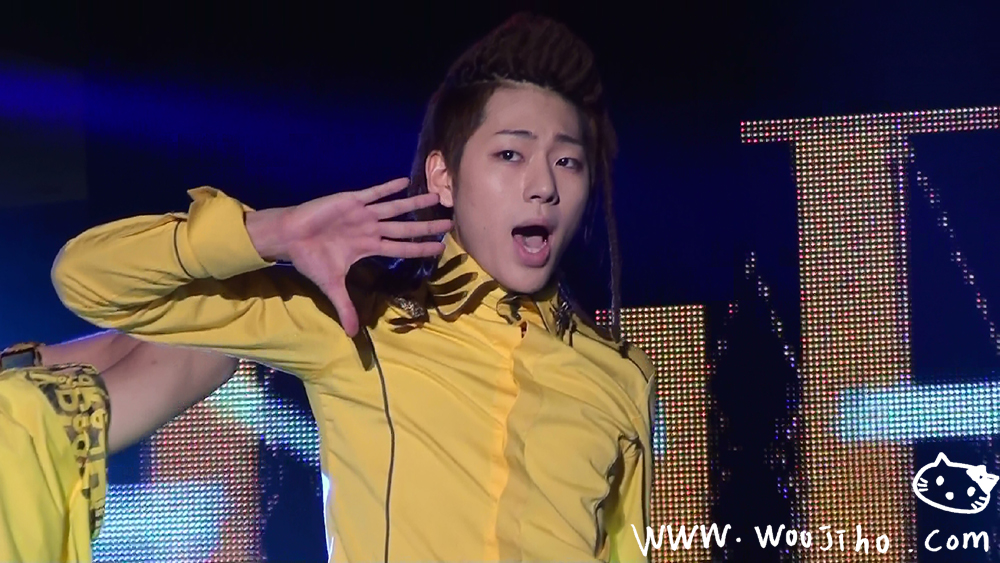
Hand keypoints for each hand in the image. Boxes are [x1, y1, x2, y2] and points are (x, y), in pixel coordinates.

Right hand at [246, 178, 451, 334]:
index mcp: (369, 247)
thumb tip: (352, 334)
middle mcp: (370, 229)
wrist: (289, 237)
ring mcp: (362, 214)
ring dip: (414, 204)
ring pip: (394, 208)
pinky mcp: (350, 200)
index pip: (402, 248)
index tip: (440, 248)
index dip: (421, 248)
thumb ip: (345, 307)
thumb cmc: (310, 258)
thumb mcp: (331, 286)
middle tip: (450, 223)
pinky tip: (405, 182)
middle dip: (426, 226)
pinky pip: (373, 193)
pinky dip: (388, 188)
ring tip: (435, 197)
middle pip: (405, 228)